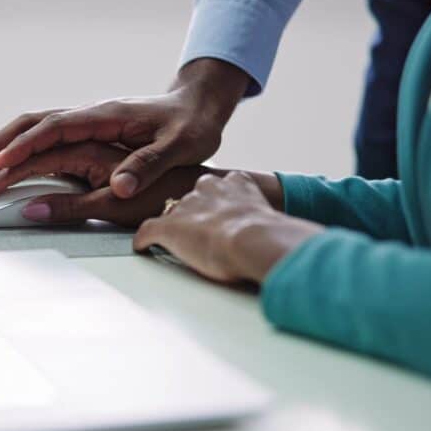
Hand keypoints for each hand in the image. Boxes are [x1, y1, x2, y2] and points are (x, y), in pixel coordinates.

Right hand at [0, 58, 249, 198]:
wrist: (198, 104)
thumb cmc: (191, 127)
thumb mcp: (180, 148)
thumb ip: (148, 165)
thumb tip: (120, 187)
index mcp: (105, 116)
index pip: (54, 128)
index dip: (25, 146)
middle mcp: (87, 114)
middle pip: (28, 125)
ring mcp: (82, 121)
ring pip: (27, 130)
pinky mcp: (82, 131)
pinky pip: (38, 138)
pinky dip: (12, 151)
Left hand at [133, 172, 322, 283]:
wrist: (253, 238)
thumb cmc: (269, 234)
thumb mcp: (271, 218)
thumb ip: (268, 223)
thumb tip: (286, 243)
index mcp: (235, 184)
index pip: (218, 188)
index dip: (216, 204)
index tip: (217, 214)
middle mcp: (207, 188)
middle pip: (191, 197)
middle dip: (191, 212)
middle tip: (194, 229)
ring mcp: (185, 206)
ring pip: (169, 212)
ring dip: (170, 227)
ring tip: (170, 240)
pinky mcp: (167, 226)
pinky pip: (147, 231)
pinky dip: (144, 240)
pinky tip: (143, 247)